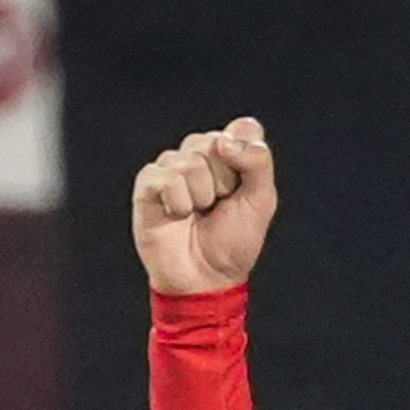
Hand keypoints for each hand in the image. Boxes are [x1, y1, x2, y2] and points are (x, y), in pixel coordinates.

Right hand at [132, 117, 277, 295]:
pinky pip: (166, 178)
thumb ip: (258, 162)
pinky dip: (179, 203)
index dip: (247, 156)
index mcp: (230, 155)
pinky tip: (177, 216)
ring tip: (198, 214)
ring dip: (202, 196)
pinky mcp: (148, 184)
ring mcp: (172, 167)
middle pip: (215, 141)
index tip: (244, 186)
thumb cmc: (233, 242)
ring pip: (190, 161)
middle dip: (225, 181)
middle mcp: (200, 155)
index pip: (243, 130)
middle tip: (219, 206)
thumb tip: (224, 139)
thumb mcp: (261, 202)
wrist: (205, 279)